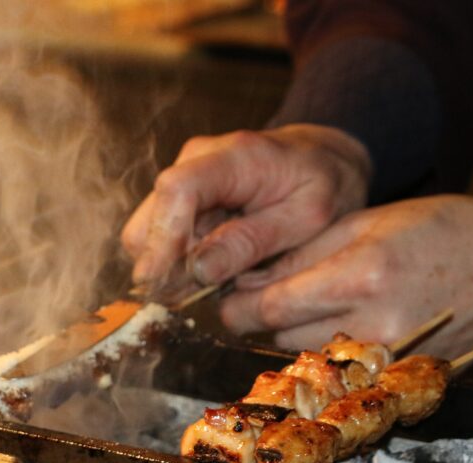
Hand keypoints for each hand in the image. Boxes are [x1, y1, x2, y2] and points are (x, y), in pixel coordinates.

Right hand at [121, 124, 371, 287]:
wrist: (323, 159)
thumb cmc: (322, 185)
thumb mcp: (305, 218)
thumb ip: (251, 242)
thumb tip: (199, 271)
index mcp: (233, 157)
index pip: (178, 190)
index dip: (162, 239)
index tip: (155, 282)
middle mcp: (196, 161)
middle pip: (149, 221)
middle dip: (168, 267)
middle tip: (208, 295)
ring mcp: (184, 178)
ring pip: (149, 237)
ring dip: (176, 268)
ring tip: (225, 276)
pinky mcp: (181, 199)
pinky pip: (163, 240)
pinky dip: (183, 262)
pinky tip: (218, 267)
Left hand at [218, 195, 472, 358]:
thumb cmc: (443, 229)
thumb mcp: (368, 221)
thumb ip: (304, 252)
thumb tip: (247, 278)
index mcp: (362, 274)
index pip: (272, 308)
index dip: (239, 305)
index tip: (227, 296)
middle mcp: (374, 322)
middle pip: (283, 338)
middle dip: (263, 317)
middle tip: (264, 293)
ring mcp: (391, 355)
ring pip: (309, 355)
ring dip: (295, 333)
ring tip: (311, 302)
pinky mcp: (404, 373)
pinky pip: (343, 368)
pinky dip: (329, 349)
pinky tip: (340, 322)